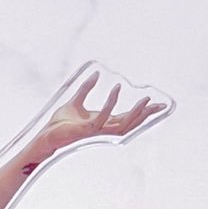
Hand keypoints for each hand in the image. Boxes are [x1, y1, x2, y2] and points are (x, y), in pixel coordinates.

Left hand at [40, 69, 169, 154]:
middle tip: (160, 105)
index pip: (128, 117)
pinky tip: (116, 90)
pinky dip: (110, 104)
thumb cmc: (60, 123)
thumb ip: (86, 88)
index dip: (143, 111)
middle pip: (131, 124)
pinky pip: (102, 118)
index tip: (159, 104)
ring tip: (146, 99)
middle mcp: (103, 128)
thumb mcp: (76, 101)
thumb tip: (97, 74)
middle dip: (146, 115)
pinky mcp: (87, 130)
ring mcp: (96, 130)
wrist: (46, 134)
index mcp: (103, 122)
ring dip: (135, 113)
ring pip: (122, 126)